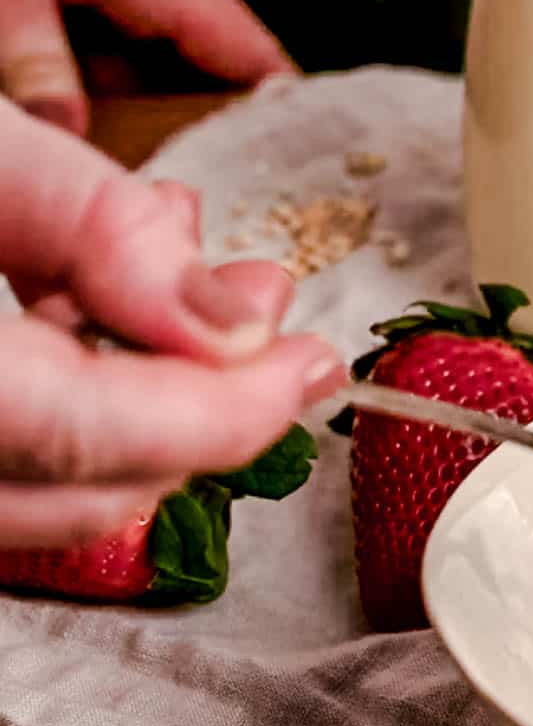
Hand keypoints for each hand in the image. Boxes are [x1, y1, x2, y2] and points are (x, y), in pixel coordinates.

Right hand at [0, 100, 343, 548]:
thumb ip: (95, 229)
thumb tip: (234, 320)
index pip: (94, 439)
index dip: (229, 410)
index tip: (309, 362)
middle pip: (86, 489)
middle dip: (198, 402)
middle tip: (249, 303)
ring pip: (48, 496)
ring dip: (137, 400)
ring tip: (164, 279)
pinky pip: (9, 470)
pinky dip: (67, 405)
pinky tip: (82, 310)